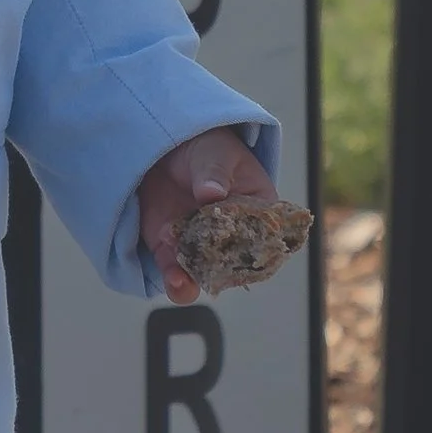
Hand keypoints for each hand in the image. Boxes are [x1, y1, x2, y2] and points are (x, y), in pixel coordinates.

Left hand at [136, 128, 273, 303]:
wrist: (167, 149)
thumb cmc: (207, 149)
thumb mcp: (215, 153)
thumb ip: (214, 173)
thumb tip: (211, 193)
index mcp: (257, 211)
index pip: (264, 235)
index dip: (256, 246)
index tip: (241, 250)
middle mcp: (231, 236)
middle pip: (233, 261)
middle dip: (219, 268)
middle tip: (207, 267)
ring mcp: (200, 244)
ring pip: (204, 272)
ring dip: (194, 280)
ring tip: (182, 283)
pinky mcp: (171, 248)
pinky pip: (175, 269)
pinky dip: (174, 278)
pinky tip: (173, 279)